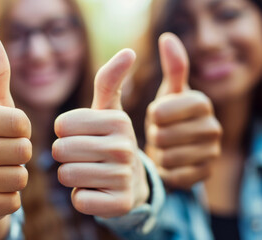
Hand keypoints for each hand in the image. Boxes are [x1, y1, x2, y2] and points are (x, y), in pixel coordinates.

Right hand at [0, 29, 30, 223]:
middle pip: (21, 150)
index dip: (24, 128)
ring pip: (19, 177)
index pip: (20, 123)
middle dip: (22, 152)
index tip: (12, 130)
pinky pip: (13, 201)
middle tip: (7, 152)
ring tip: (2, 169)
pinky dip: (12, 196)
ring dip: (18, 174)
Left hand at [52, 49, 148, 217]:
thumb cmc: (110, 141)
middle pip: (60, 150)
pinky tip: (97, 192)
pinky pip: (78, 200)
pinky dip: (82, 197)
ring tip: (91, 173)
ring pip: (66, 175)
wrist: (131, 182)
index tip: (83, 136)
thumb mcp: (109, 111)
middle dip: (66, 156)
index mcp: (118, 120)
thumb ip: (109, 81)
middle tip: (86, 158)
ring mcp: (124, 177)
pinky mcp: (119, 204)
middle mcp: (124, 147)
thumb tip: (129, 51)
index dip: (65, 133)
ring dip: (72, 176)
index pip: (61, 125)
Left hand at [145, 33, 221, 189]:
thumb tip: (167, 37)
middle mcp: (213, 127)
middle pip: (161, 135)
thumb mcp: (167, 92)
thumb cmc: (166, 116)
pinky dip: (165, 170)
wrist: (172, 149)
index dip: (151, 115)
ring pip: (167, 156)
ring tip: (163, 147)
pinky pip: (174, 175)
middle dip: (152, 134)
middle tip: (158, 133)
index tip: (156, 115)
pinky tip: (168, 163)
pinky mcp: (204, 174)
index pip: (161, 111)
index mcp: (201, 103)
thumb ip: (170, 67)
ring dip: (157, 152)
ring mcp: (211, 153)